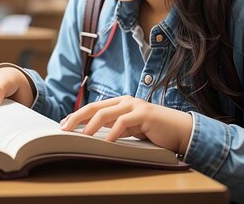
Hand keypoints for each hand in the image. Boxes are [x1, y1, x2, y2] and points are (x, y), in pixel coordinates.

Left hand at [59, 95, 192, 154]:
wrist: (180, 130)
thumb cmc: (154, 131)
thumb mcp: (130, 129)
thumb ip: (115, 128)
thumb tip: (93, 134)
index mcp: (120, 103)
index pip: (93, 107)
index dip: (77, 115)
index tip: (63, 124)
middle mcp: (125, 101)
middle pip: (94, 107)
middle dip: (77, 118)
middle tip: (64, 129)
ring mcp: (135, 106)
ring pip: (106, 113)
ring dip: (91, 126)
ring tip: (81, 136)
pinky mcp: (144, 114)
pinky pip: (124, 122)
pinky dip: (114, 132)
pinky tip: (107, 141)